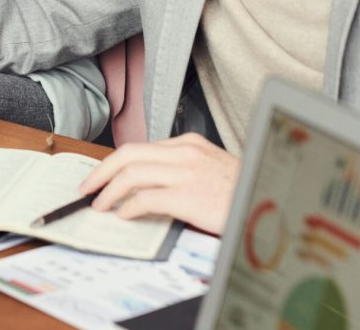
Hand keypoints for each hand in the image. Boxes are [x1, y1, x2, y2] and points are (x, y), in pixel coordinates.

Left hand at [78, 133, 240, 234]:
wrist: (272, 202)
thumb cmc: (243, 192)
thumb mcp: (211, 169)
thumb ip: (181, 170)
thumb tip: (149, 186)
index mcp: (188, 143)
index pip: (140, 147)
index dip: (115, 163)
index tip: (102, 176)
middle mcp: (184, 152)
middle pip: (128, 154)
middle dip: (102, 171)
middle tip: (87, 187)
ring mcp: (186, 172)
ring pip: (131, 173)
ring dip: (109, 190)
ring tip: (99, 205)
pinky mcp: (188, 195)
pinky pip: (146, 198)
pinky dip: (128, 207)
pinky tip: (123, 215)